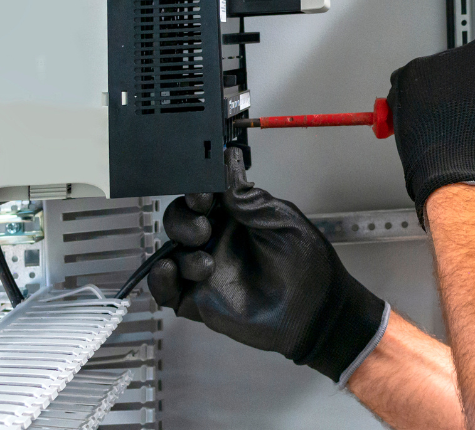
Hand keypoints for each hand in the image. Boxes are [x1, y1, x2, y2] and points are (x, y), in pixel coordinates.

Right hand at [147, 148, 388, 384]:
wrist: (316, 313)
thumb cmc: (308, 265)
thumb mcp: (281, 221)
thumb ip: (248, 199)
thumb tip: (227, 163)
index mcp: (237, 217)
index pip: (204, 196)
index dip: (197, 192)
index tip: (202, 196)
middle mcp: (218, 240)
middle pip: (181, 219)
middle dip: (184, 219)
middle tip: (203, 228)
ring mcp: (207, 270)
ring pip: (172, 251)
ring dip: (178, 249)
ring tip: (206, 263)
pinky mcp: (199, 300)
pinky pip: (167, 290)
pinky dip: (158, 279)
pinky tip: (169, 271)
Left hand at [387, 38, 474, 222]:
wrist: (469, 174)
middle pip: (473, 69)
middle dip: (471, 93)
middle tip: (468, 122)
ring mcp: (444, 58)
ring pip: (442, 76)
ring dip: (442, 97)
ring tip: (446, 130)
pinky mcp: (412, 72)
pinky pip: (410, 86)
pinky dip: (413, 104)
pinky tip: (425, 127)